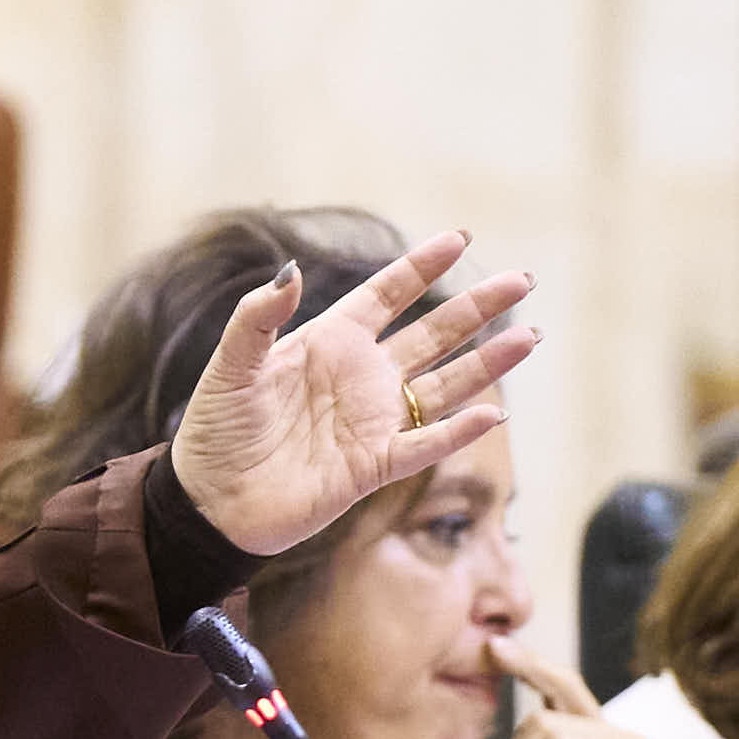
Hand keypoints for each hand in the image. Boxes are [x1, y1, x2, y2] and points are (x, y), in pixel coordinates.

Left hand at [162, 230, 537, 558]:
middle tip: (522, 280)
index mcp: (330, 341)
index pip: (388, 294)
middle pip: (434, 334)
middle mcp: (362, 376)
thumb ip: (258, 317)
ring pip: (444, 385)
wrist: (208, 501)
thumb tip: (289, 270)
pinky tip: (491, 412)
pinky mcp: (374, 467)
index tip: (461, 238)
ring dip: (487, 363)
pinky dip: (457, 431)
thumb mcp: (231, 365)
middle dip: (478, 307)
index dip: (423, 267)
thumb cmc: (215, 430)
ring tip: (530, 337)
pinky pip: (424, 445)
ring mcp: (373, 421)